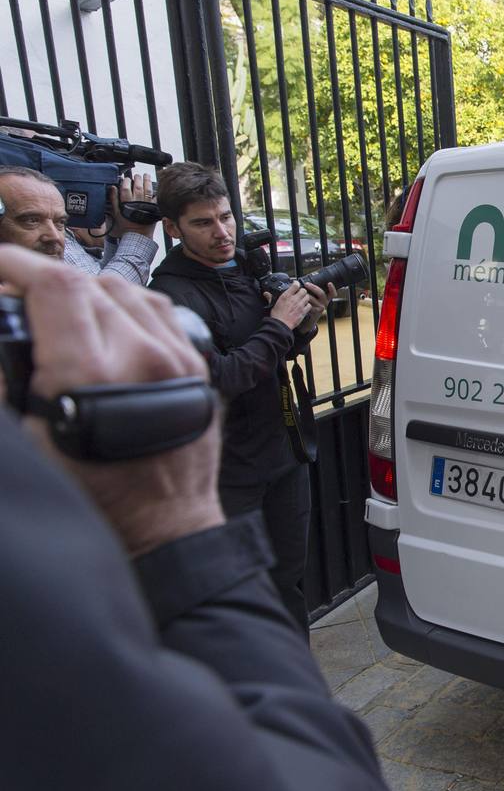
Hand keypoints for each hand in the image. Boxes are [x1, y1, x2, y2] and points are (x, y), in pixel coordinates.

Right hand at [0, 244, 223, 555]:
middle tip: (18, 296)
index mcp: (93, 374)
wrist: (166, 525)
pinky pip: (159, 311)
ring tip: (58, 310)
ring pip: (125, 290)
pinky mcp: (197, 364)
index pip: (55, 287)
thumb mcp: (30, 437)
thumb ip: (10, 378)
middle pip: (87, 284)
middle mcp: (143, 356)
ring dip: (85, 290)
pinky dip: (125, 304)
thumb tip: (7, 327)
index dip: (15, 265)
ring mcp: (178, 356)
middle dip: (44, 282)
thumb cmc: (95, 494)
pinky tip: (104, 319)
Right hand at [110, 172, 157, 236]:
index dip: (126, 181)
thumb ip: (113, 199)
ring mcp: (146, 205)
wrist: (137, 236)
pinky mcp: (153, 209)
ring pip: (147, 190)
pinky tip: (155, 186)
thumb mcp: (115, 213)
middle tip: (137, 176)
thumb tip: (112, 187)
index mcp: (126, 204)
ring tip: (146, 176)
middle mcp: (136, 203)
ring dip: (147, 181)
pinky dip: (156, 191)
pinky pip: (156, 198)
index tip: (126, 178)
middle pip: (137, 187)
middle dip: (137, 179)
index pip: (125, 188)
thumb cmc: (125, 226)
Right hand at [267, 281, 310, 328]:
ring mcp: (300, 305)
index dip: (296, 284)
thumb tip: (266, 294)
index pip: (295, 285)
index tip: (296, 285)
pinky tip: (304, 307)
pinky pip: (309, 305)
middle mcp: (294, 299)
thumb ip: (270, 297)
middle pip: (303, 290)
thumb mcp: (272, 304)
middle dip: (302, 291)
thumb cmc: (276, 316)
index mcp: (286, 296)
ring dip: (305, 298)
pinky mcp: (303, 312)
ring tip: (302, 300)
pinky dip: (308, 306)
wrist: (281, 325)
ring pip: (307, 297)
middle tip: (300, 294)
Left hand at [296, 281, 339, 333]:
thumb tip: (311, 278)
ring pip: (312, 298)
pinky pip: (308, 304)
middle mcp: (325, 303)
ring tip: (300, 292)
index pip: (333, 293)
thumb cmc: (312, 304)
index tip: (329, 283)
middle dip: (313, 287)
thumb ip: (316, 290)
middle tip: (306, 284)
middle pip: (321, 293)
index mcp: (327, 298)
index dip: (332, 289)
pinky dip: (304, 302)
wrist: (310, 317)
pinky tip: (301, 301)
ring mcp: (320, 307)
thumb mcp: (317, 297)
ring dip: (306, 295)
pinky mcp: (314, 311)